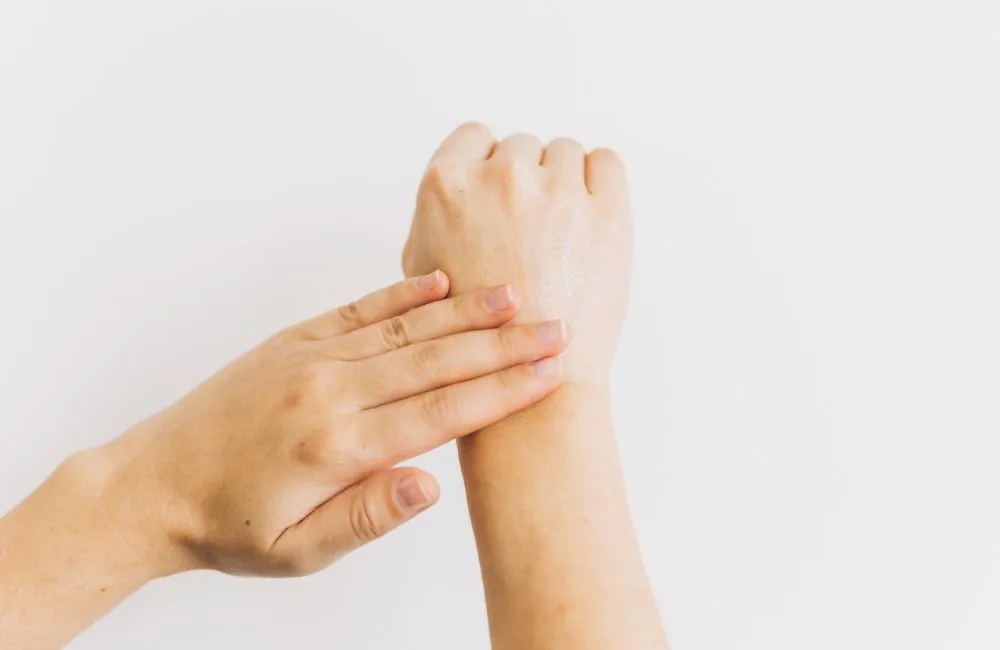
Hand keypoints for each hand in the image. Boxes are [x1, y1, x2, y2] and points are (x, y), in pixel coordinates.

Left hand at [92, 272, 567, 577]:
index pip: (438, 414)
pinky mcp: (294, 342)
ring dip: (465, 312)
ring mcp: (311, 359)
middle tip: (557, 328)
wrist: (153, 484)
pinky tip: (441, 283)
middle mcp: (328, 391)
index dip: (500, 393)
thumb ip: (367, 518)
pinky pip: (359, 311)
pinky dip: (403, 295)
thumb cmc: (229, 526)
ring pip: (404, 329)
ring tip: (516, 296)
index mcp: (336, 446)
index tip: (550, 376)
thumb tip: (432, 487)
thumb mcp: (298, 552)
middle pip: (434, 361)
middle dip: (503, 345)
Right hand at [403, 123, 632, 383]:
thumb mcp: (422, 268)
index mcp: (446, 188)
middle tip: (532, 229)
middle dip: (528, 181)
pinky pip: (606, 163)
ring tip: (561, 235)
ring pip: (565, 153)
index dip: (489, 163)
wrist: (526, 378)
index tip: (501, 190)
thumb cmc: (470, 336)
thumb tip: (461, 186)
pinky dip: (601, 183)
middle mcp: (501, 179)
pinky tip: (590, 218)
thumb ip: (438, 215)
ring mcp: (557, 193)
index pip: (475, 136)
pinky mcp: (606, 213)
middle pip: (522, 147)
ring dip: (565, 184)